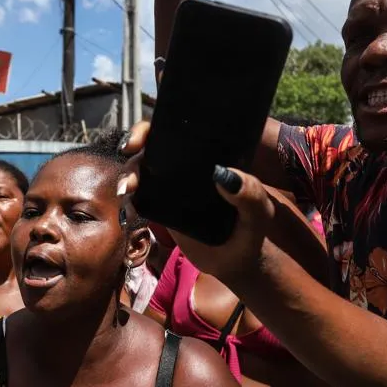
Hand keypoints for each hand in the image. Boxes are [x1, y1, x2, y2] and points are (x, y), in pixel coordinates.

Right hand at [119, 122, 273, 285]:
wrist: (234, 261)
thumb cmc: (251, 231)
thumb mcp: (259, 212)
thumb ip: (250, 194)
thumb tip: (222, 174)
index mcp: (215, 154)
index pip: (185, 128)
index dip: (161, 124)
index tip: (146, 134)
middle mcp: (191, 164)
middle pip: (156, 142)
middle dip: (135, 143)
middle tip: (129, 152)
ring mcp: (173, 184)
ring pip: (143, 167)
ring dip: (130, 173)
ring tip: (128, 189)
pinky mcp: (162, 205)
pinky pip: (140, 194)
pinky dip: (130, 196)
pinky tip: (129, 204)